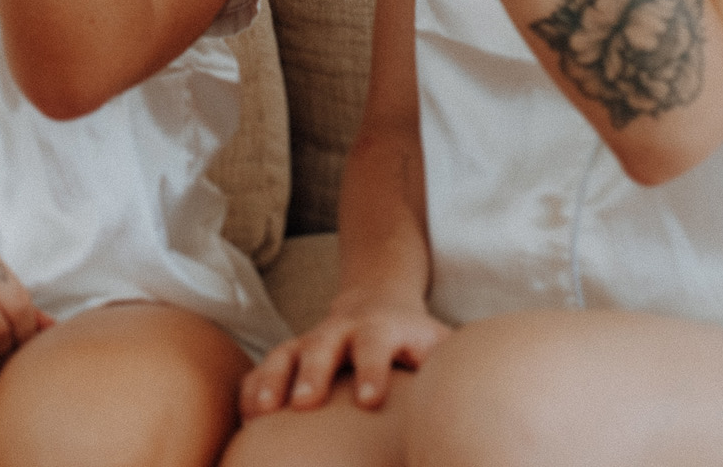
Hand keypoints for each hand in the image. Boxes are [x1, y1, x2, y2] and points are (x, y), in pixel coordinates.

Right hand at [238, 288, 450, 416]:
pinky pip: (264, 368)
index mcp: (381, 329)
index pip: (375, 345)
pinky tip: (247, 418)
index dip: (372, 370)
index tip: (370, 400)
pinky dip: (252, 389)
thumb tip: (475, 406)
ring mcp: (311, 339)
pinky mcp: (290, 353)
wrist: (377, 303)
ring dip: (273, 381)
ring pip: (285, 354)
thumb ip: (448, 369)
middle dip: (312, 373)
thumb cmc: (416, 340)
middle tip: (305, 403)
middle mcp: (340, 330)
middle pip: (322, 346)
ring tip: (262, 413)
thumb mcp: (438, 346)